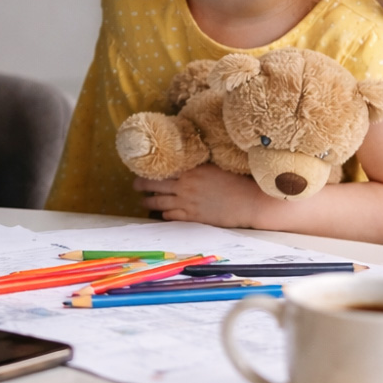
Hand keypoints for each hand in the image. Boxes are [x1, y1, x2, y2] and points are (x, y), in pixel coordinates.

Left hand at [135, 164, 264, 227]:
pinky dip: (164, 215)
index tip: (142, 167)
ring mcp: (188, 202)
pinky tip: (161, 214)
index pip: (163, 168)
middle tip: (134, 185)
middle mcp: (185, 186)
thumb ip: (196, 166)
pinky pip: (172, 216)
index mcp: (191, 170)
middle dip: (142, 185)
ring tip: (142, 201)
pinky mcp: (193, 217)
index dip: (150, 169)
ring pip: (160, 203)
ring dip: (149, 202)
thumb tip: (184, 164)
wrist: (248, 202)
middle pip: (156, 185)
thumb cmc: (235, 182)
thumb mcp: (214, 167)